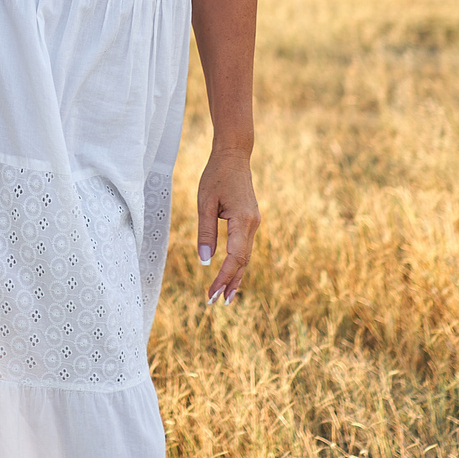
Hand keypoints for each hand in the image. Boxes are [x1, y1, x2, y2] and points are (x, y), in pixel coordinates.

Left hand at [194, 149, 257, 302]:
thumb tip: (205, 260)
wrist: (234, 155)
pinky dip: (238, 263)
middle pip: (243, 261)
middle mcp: (253, 224)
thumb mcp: (204, 202)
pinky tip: (230, 275)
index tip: (212, 294)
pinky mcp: (250, 221)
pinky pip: (245, 247)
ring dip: (235, 276)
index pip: (235, 258)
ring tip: (226, 297)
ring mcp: (254, 223)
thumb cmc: (216, 176)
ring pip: (246, 256)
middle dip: (230, 283)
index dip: (223, 278)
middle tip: (217, 302)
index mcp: (243, 220)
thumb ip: (205, 232)